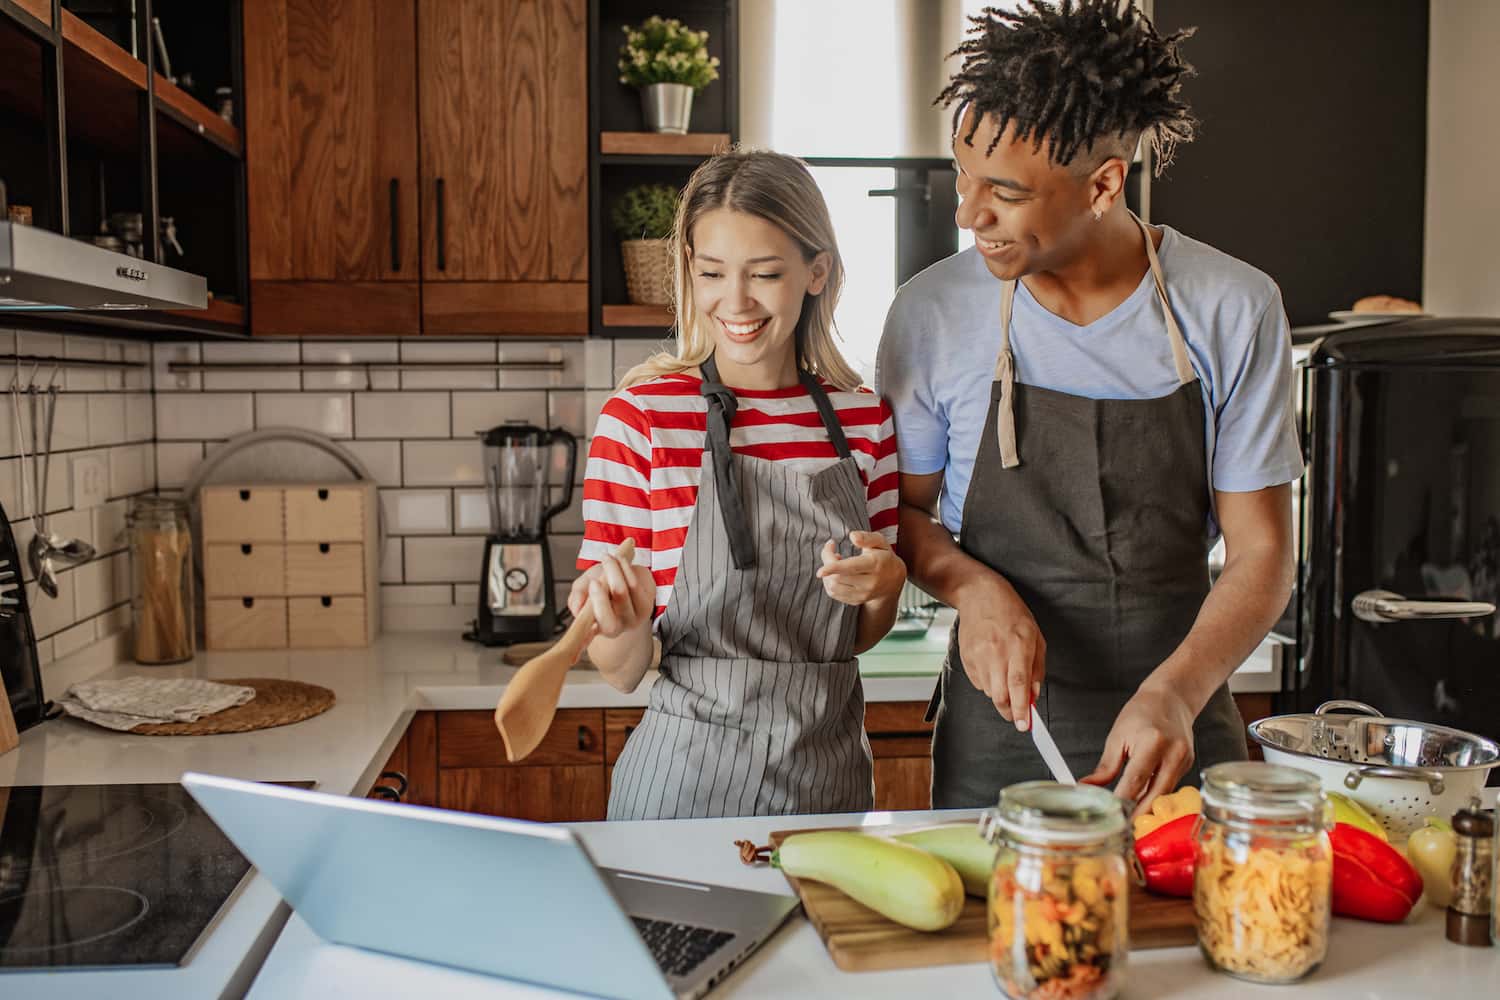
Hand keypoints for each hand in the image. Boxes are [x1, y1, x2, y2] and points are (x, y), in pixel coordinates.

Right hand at [567, 546, 654, 638]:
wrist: (628, 581)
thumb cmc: (604, 588)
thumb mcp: (584, 589)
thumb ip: (577, 595)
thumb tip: (577, 607)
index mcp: (597, 628)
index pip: (588, 634)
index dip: (584, 631)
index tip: (580, 612)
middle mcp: (617, 627)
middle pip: (609, 621)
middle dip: (599, 599)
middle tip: (594, 582)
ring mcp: (633, 618)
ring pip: (622, 596)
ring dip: (612, 573)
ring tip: (606, 558)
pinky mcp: (646, 604)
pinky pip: (635, 585)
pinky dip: (624, 569)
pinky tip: (619, 559)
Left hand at [815, 531, 905, 605]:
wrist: (893, 581)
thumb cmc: (883, 556)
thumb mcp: (880, 542)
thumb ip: (867, 537)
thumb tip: (852, 536)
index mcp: (875, 565)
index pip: (851, 568)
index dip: (833, 568)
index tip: (820, 571)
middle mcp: (870, 583)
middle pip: (838, 577)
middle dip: (827, 562)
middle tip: (831, 549)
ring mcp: (863, 594)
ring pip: (833, 587)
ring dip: (827, 573)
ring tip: (835, 561)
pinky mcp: (856, 601)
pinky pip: (834, 594)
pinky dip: (829, 582)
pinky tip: (837, 573)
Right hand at [954, 577, 1044, 728]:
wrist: (979, 596)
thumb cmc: (1012, 614)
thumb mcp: (1035, 637)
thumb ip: (1037, 668)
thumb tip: (1033, 695)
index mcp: (1018, 644)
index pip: (1018, 684)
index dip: (1021, 708)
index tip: (1024, 725)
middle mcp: (996, 652)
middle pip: (1000, 695)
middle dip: (1009, 712)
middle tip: (1017, 716)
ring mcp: (978, 655)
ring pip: (989, 692)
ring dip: (999, 693)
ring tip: (1004, 673)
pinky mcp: (966, 658)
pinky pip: (978, 683)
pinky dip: (988, 683)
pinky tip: (992, 665)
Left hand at [1080, 683, 1196, 815]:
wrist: (1171, 698)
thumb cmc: (1142, 712)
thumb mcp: (1117, 736)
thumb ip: (1105, 767)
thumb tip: (1087, 787)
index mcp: (1152, 742)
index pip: (1135, 781)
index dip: (1122, 802)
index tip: (1111, 816)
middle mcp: (1173, 753)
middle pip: (1156, 795)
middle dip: (1139, 813)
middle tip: (1123, 828)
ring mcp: (1184, 760)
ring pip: (1165, 794)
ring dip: (1148, 808)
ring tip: (1130, 820)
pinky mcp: (1189, 764)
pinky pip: (1170, 786)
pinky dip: (1156, 796)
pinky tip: (1144, 803)